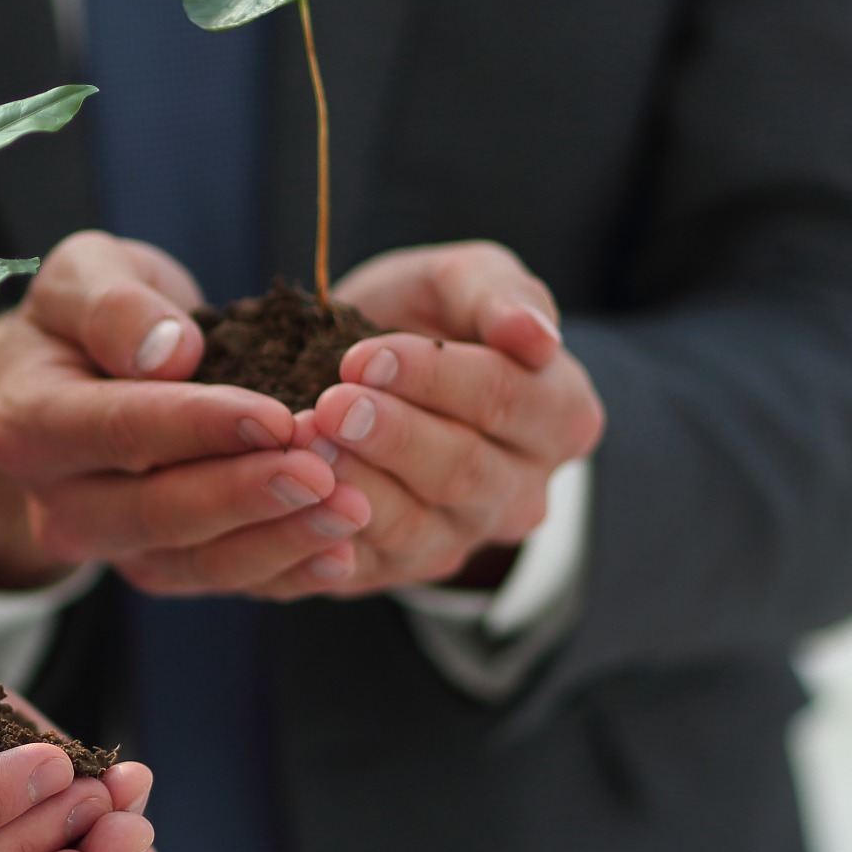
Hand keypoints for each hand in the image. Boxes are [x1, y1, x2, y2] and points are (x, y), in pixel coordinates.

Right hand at [0, 231, 364, 593]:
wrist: (83, 374)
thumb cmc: (91, 317)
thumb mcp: (83, 275)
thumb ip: (111, 302)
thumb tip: (166, 351)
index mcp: (28, 424)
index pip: (119, 429)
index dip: (198, 426)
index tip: (274, 416)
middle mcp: (59, 504)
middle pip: (156, 513)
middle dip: (246, 496)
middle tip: (325, 473)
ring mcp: (111, 547)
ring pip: (194, 563)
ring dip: (278, 542)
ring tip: (352, 511)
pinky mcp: (160, 568)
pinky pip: (225, 583)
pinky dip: (287, 572)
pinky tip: (345, 553)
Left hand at [296, 242, 604, 595]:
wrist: (366, 373)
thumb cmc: (426, 319)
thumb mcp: (460, 280)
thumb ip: (496, 292)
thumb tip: (536, 336)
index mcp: (560, 416)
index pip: (506, 399)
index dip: (434, 378)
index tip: (363, 355)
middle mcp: (523, 491)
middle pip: (465, 471)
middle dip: (393, 437)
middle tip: (331, 406)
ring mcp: (465, 538)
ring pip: (417, 527)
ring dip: (357, 486)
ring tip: (306, 445)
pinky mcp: (403, 571)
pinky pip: (368, 566)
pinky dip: (326, 538)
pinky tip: (291, 504)